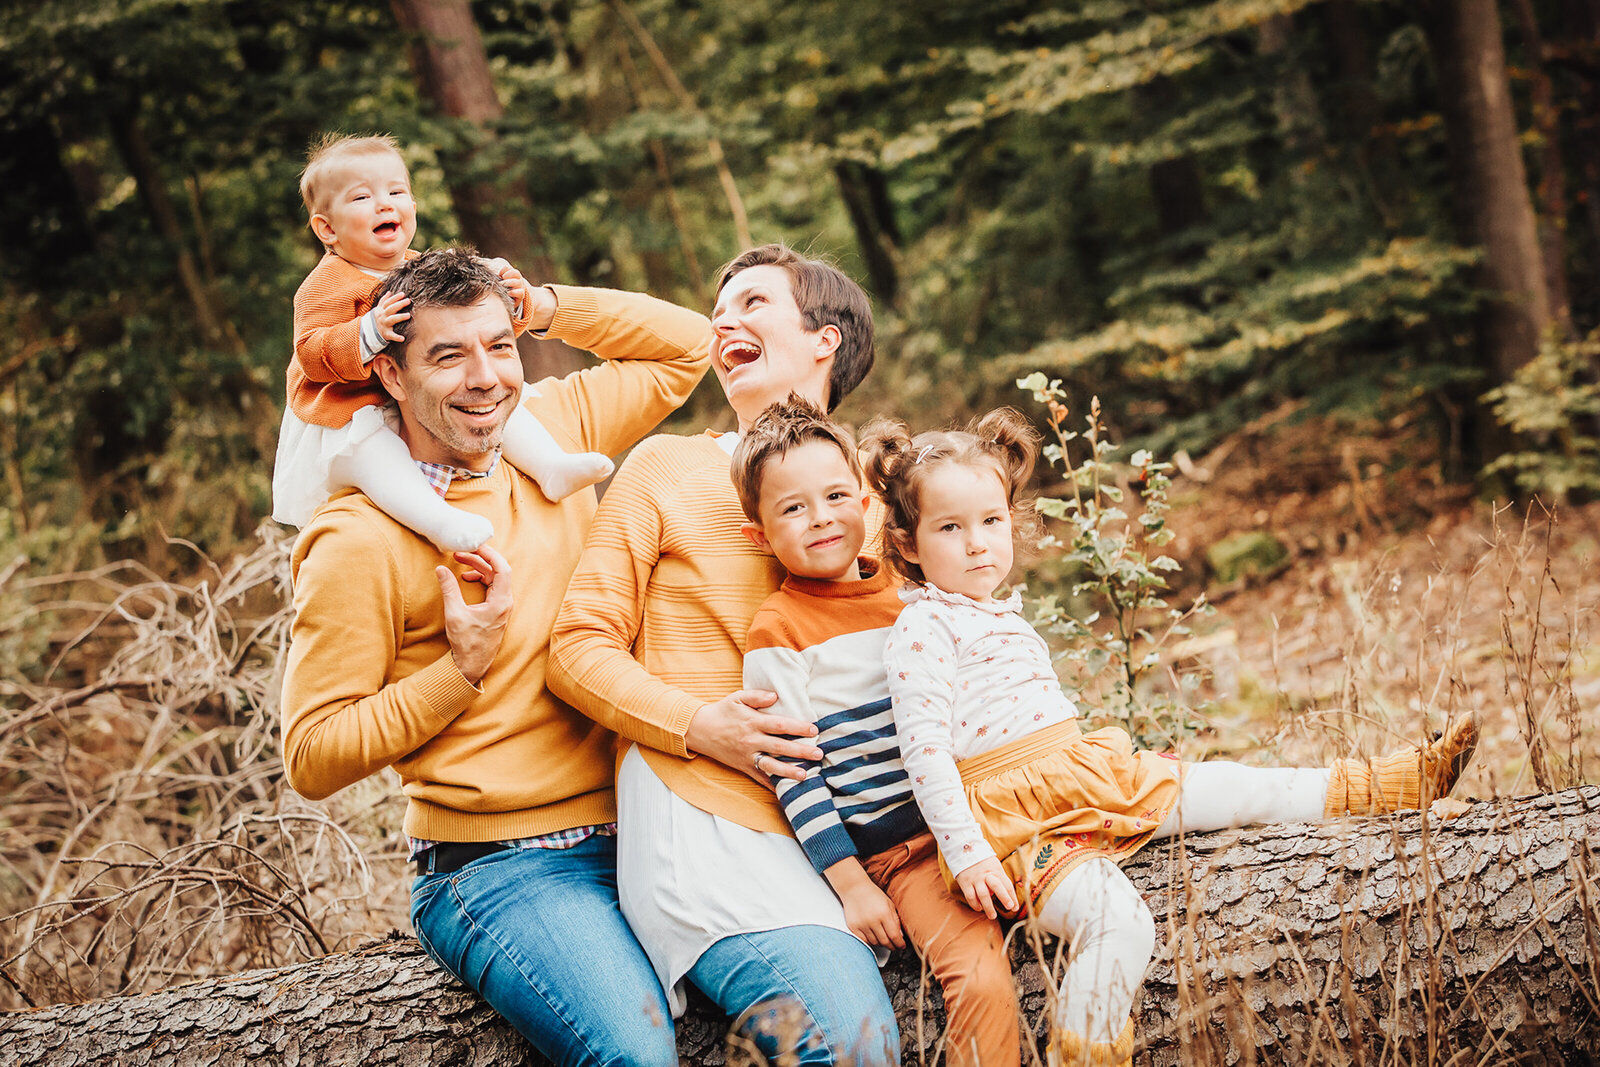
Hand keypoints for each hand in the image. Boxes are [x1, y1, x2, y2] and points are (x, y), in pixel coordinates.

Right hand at [372, 292, 411, 342]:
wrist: (370, 332)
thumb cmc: (379, 319)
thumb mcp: (379, 309)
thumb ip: (384, 301)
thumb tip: (389, 292)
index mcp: (381, 310)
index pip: (388, 302)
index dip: (395, 297)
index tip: (403, 294)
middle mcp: (383, 316)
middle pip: (390, 309)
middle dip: (399, 304)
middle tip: (408, 301)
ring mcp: (384, 325)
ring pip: (392, 320)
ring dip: (400, 317)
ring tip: (408, 315)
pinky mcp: (386, 334)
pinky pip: (391, 336)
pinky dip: (397, 337)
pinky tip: (403, 338)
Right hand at [436, 544, 512, 685]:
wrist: (472, 664)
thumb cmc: (467, 642)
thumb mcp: (455, 614)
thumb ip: (449, 589)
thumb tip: (441, 570)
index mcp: (501, 602)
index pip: (502, 569)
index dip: (490, 554)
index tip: (476, 546)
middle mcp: (505, 602)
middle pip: (498, 571)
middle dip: (479, 559)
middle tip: (461, 552)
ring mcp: (502, 606)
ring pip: (494, 578)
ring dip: (479, 568)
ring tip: (460, 562)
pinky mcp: (497, 610)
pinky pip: (492, 587)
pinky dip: (480, 579)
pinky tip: (466, 578)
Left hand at [480, 256, 536, 317]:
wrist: (504, 298)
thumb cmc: (496, 284)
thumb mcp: (491, 274)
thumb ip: (483, 266)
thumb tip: (471, 258)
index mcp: (509, 272)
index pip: (509, 268)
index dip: (504, 269)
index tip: (499, 272)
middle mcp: (515, 279)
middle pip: (516, 273)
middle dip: (509, 274)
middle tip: (502, 277)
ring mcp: (518, 287)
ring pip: (518, 282)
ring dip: (511, 282)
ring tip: (503, 284)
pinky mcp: (519, 296)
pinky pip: (521, 293)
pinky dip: (515, 292)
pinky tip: (508, 293)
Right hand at [685, 690, 820, 783]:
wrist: (699, 730)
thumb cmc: (722, 711)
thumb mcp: (737, 698)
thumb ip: (757, 696)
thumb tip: (775, 696)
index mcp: (752, 722)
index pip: (779, 725)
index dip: (797, 727)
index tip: (814, 729)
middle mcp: (751, 740)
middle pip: (779, 747)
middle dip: (800, 751)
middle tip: (819, 754)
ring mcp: (747, 756)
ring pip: (770, 765)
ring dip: (788, 771)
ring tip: (805, 775)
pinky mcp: (743, 766)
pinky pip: (759, 777)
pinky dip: (772, 784)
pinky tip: (785, 790)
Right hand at [840, 881, 904, 948]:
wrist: (854, 888)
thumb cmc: (873, 894)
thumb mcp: (889, 904)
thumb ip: (895, 920)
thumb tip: (900, 936)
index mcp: (884, 913)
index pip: (894, 936)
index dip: (900, 944)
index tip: (902, 946)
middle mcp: (872, 920)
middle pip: (885, 942)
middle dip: (892, 946)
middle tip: (895, 946)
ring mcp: (862, 924)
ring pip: (875, 943)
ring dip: (882, 944)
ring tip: (885, 940)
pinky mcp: (853, 927)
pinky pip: (864, 941)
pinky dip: (871, 942)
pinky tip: (874, 938)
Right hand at [953, 857, 1017, 919]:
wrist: (963, 851)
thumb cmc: (983, 862)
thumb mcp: (994, 866)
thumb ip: (1000, 879)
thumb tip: (1006, 897)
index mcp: (996, 870)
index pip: (1007, 884)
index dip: (1012, 897)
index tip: (1015, 907)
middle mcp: (986, 875)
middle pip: (997, 886)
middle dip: (1004, 897)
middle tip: (1009, 907)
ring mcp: (975, 879)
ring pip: (983, 894)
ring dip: (988, 907)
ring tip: (992, 916)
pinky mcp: (965, 882)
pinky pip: (970, 896)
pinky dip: (975, 904)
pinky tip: (979, 908)